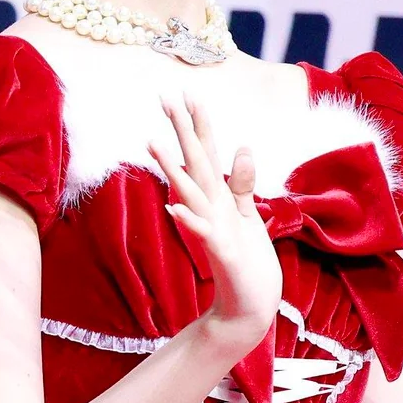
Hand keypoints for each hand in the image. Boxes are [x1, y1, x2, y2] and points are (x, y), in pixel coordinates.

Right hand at [147, 90, 282, 350]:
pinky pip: (204, 233)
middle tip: (164, 98)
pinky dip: (190, 220)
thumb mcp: (249, 216)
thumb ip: (243, 183)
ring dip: (172, 171)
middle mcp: (210, 210)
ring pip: (191, 194)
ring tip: (153, 144)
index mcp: (219, 200)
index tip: (189, 93)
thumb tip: (242, 146)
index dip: (200, 125)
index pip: (207, 155)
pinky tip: (176, 207)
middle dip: (181, 132)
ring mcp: (212, 230)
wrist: (247, 309)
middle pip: (194, 164)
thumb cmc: (248, 263)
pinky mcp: (222, 254)